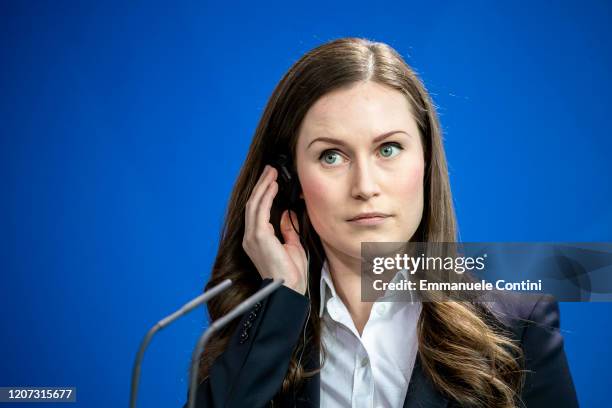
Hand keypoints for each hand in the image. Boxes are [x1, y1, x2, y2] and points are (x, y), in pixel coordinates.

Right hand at [242, 164, 307, 294]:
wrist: (289, 288)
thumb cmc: (291, 273)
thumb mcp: (291, 246)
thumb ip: (287, 230)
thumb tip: (287, 215)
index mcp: (257, 240)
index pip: (257, 212)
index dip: (263, 194)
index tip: (271, 181)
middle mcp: (250, 237)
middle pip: (253, 205)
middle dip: (261, 186)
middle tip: (270, 170)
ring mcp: (252, 237)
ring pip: (255, 204)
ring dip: (263, 186)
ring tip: (271, 173)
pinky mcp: (259, 236)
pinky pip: (261, 210)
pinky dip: (266, 196)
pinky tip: (273, 186)